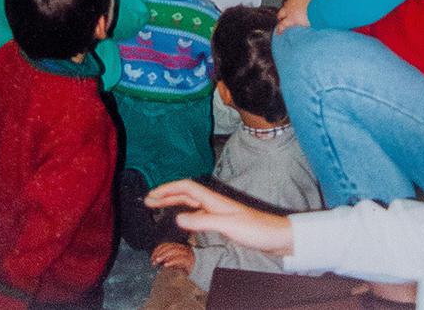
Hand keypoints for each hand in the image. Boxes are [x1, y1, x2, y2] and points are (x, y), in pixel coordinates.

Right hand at [145, 180, 293, 254]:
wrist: (276, 235)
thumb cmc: (256, 229)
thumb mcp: (228, 225)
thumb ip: (203, 221)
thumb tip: (177, 218)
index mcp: (213, 199)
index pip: (185, 188)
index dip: (167, 189)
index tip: (150, 195)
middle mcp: (213, 202)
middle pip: (185, 192)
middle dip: (165, 194)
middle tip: (147, 200)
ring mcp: (217, 210)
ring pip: (189, 201)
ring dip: (173, 201)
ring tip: (157, 205)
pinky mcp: (221, 219)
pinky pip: (196, 211)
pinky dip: (184, 211)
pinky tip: (181, 217)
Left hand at [151, 242, 195, 272]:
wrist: (198, 271)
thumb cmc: (184, 267)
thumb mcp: (174, 261)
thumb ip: (167, 258)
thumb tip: (156, 260)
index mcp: (178, 246)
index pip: (166, 245)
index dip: (158, 250)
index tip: (152, 258)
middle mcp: (182, 247)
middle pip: (169, 247)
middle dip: (160, 253)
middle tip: (154, 261)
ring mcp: (186, 253)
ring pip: (174, 251)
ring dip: (164, 256)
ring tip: (158, 262)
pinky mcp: (189, 260)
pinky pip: (179, 259)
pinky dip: (171, 261)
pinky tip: (166, 265)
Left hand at [276, 0, 321, 32]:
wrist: (318, 6)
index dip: (291, 3)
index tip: (294, 6)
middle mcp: (290, 2)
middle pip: (284, 6)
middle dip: (284, 10)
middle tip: (284, 14)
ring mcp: (289, 11)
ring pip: (281, 15)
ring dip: (281, 18)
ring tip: (280, 23)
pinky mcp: (291, 20)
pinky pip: (282, 25)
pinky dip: (280, 28)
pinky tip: (279, 32)